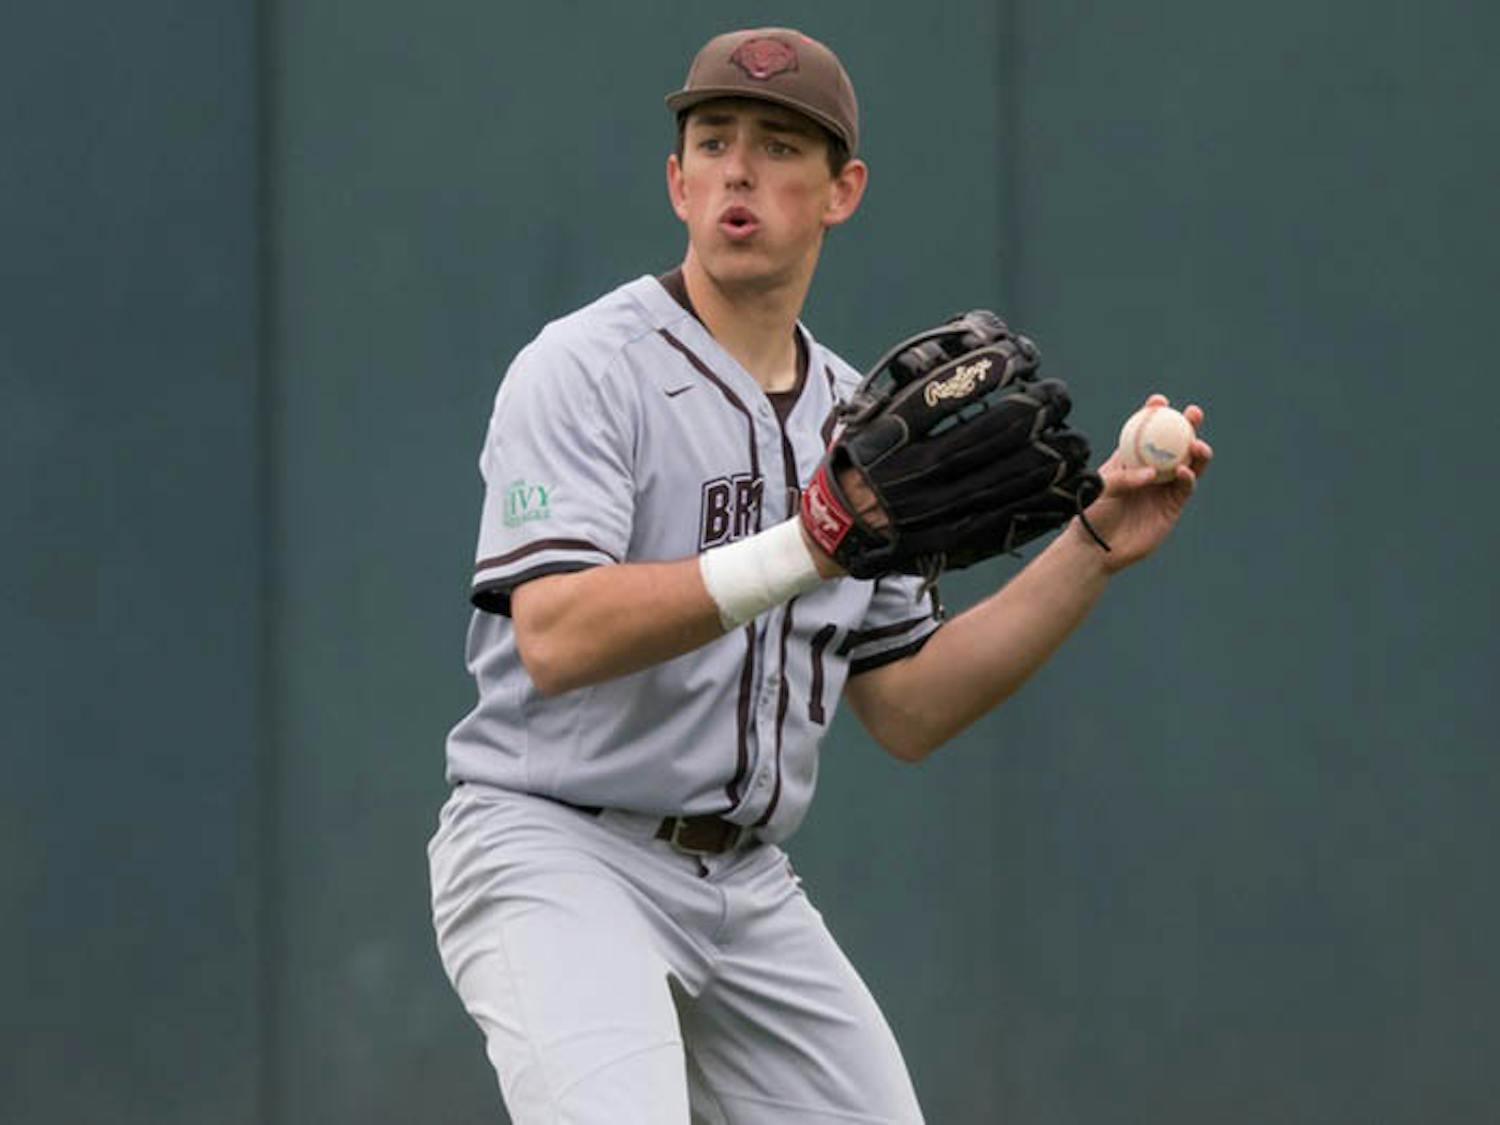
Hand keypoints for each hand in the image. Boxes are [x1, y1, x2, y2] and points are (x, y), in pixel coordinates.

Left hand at [1073, 393, 1213, 570]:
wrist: (1097, 547)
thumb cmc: (1091, 514)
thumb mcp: (1100, 489)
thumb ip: (1124, 479)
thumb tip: (1151, 474)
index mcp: (1129, 459)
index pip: (1143, 432)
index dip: (1153, 414)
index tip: (1159, 401)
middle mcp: (1150, 470)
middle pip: (1173, 443)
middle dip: (1186, 426)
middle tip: (1193, 413)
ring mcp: (1163, 488)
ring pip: (1187, 463)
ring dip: (1196, 451)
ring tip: (1196, 444)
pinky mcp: (1172, 507)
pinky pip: (1185, 488)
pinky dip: (1188, 477)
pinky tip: (1183, 471)